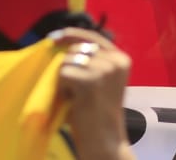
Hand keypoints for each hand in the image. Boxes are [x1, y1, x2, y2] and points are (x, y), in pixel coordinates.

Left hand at [52, 29, 131, 159]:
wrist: (104, 139)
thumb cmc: (96, 112)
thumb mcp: (100, 79)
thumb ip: (91, 61)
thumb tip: (62, 43)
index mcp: (121, 59)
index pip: (93, 37)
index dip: (72, 34)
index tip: (54, 37)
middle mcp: (116, 60)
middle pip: (77, 48)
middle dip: (69, 66)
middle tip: (75, 89)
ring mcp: (104, 69)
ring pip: (68, 60)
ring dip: (65, 78)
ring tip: (76, 95)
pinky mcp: (90, 80)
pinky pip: (63, 73)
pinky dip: (62, 88)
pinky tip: (73, 100)